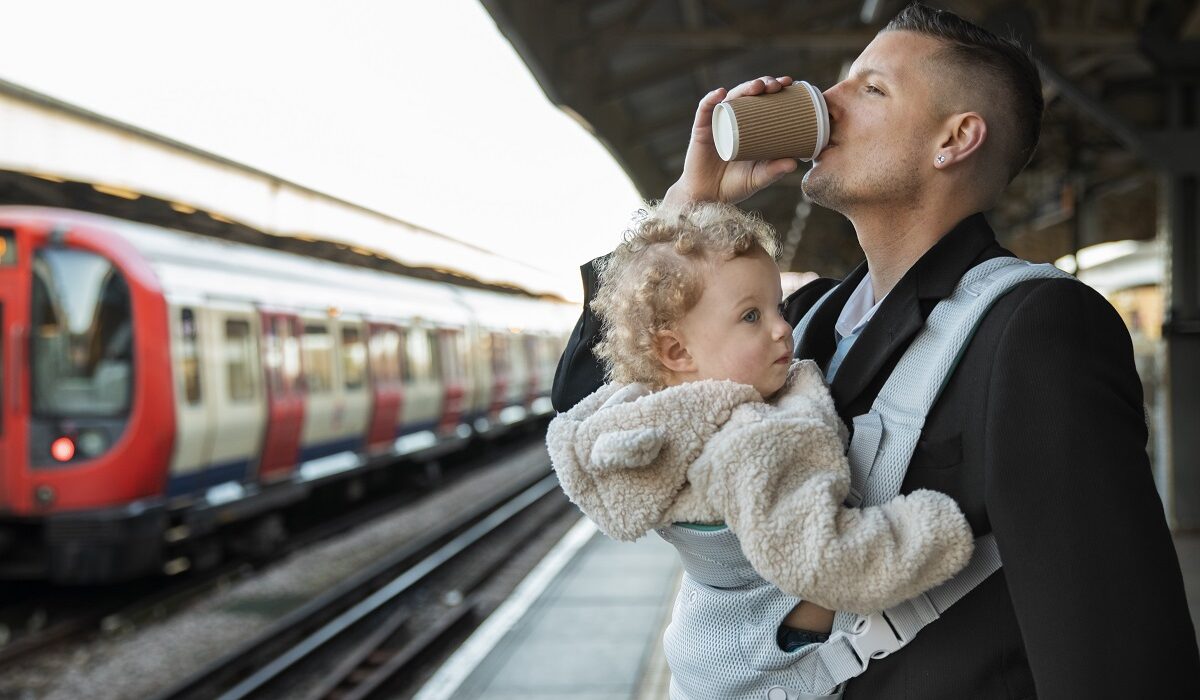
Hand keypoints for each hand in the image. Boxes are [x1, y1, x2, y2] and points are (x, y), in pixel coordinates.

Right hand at [663, 76, 800, 207]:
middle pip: (749, 94)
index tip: (789, 83)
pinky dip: (711, 99)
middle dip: (763, 83)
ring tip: (757, 87)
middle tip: (776, 85)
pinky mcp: (702, 129)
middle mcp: (735, 120)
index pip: (765, 100)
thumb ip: (774, 171)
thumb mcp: (758, 178)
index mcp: (751, 127)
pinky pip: (705, 110)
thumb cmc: (734, 186)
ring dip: (743, 88)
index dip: (776, 89)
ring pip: (730, 98)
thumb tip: (794, 164)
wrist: (707, 198)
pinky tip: (720, 93)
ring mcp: (718, 123)